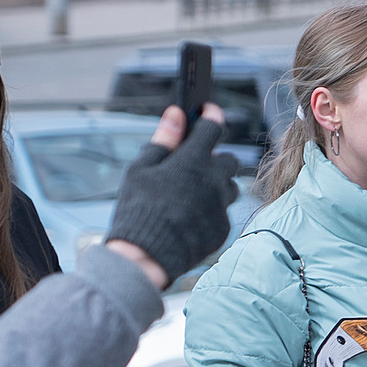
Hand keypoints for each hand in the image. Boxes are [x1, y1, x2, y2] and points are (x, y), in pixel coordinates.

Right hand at [106, 106, 239, 288]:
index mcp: (192, 161)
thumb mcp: (142, 170)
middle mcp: (214, 180)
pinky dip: (210, 208)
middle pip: (228, 159)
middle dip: (213, 157)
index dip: (210, 115)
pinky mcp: (224, 226)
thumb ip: (164, 140)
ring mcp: (222, 205)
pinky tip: (188, 215)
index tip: (207, 110)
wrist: (146, 256)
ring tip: (189, 192)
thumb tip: (176, 113)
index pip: (213, 128)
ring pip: (229, 185)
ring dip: (215, 183)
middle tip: (192, 163)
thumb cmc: (137, 208)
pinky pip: (223, 210)